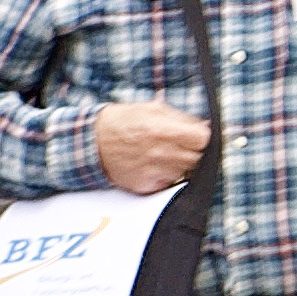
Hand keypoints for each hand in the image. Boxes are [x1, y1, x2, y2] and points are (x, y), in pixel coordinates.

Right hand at [91, 100, 212, 193]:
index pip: (202, 139)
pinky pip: (169, 183)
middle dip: (194, 150)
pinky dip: (167, 175)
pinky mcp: (147, 186)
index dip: (203, 137)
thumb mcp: (151, 109)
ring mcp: (154, 172)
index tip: (198, 135)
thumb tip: (204, 126)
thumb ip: (180, 118)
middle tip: (181, 144)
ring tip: (165, 153)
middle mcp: (160, 154)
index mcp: (162, 131)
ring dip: (181, 163)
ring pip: (185, 171)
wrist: (92, 143)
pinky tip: (155, 164)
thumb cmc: (121, 122)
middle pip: (197, 158)